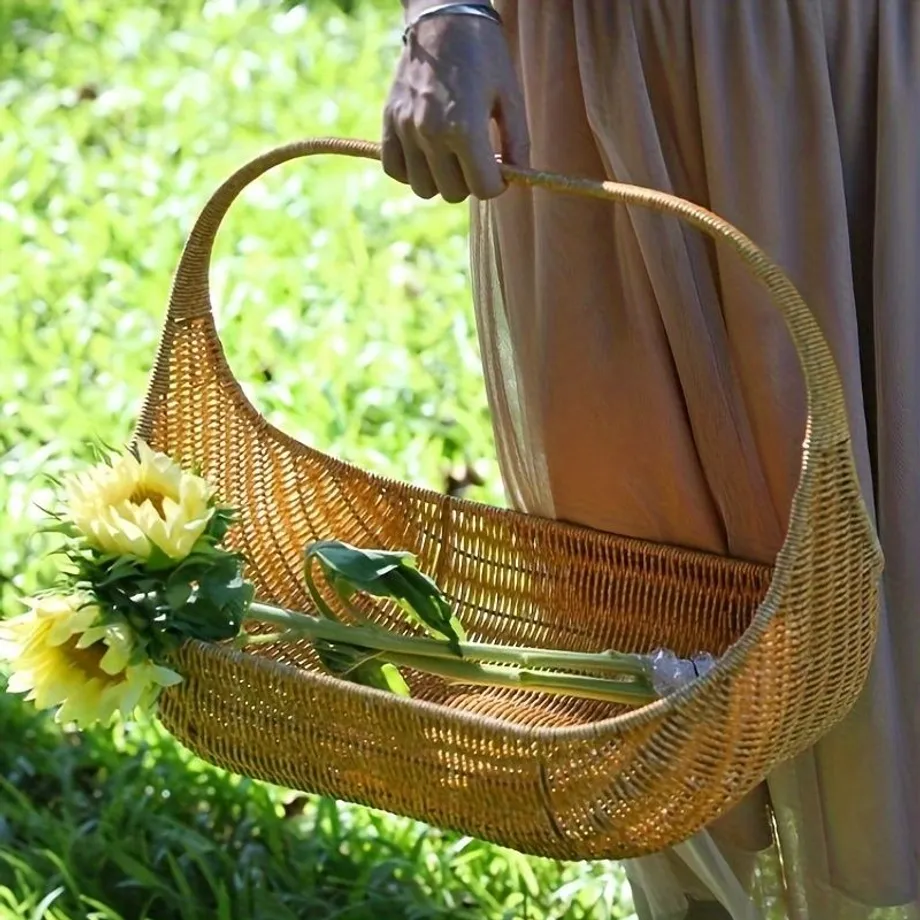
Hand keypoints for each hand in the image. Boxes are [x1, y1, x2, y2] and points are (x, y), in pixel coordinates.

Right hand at [382, 8, 529, 202]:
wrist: (443, 16)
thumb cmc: (484, 54)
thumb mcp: (510, 96)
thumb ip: (517, 142)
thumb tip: (516, 177)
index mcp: (465, 128)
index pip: (483, 188)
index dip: (497, 184)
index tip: (498, 169)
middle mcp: (431, 134)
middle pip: (453, 193)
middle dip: (470, 181)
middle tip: (475, 157)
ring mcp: (406, 129)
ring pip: (424, 188)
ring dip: (440, 180)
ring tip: (451, 157)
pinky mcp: (389, 122)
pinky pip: (396, 170)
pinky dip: (411, 171)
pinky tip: (427, 154)